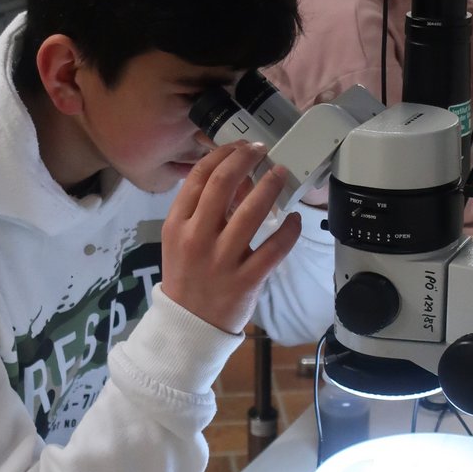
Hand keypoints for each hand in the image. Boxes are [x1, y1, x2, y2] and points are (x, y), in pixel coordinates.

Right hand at [161, 143, 301, 333]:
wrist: (188, 324)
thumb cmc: (187, 275)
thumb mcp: (182, 239)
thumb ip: (205, 209)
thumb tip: (241, 177)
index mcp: (177, 225)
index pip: (198, 177)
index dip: (222, 154)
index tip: (240, 146)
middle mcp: (197, 238)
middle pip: (222, 184)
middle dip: (246, 160)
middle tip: (262, 151)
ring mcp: (222, 260)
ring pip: (252, 212)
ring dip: (270, 186)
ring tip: (280, 173)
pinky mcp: (246, 280)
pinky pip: (274, 248)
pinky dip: (289, 230)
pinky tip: (295, 219)